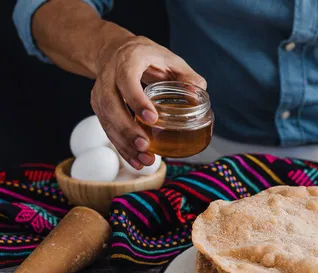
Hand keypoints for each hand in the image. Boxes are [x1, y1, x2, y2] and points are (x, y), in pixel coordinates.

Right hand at [91, 36, 205, 168]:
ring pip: (107, 120)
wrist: (114, 50)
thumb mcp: (170, 58)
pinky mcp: (99, 106)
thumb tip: (199, 93)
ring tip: (144, 160)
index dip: (137, 100)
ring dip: (124, 143)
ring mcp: (100, 92)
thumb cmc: (147, 56)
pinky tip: (136, 160)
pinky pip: (107, 128)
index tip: (152, 118)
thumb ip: (187, 75)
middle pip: (111, 104)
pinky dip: (122, 146)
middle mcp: (109, 75)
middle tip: (145, 145)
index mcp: (127, 60)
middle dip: (127, 129)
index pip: (127, 80)